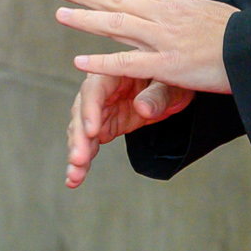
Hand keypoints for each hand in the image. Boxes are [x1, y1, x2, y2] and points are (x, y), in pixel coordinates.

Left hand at [56, 0, 235, 92]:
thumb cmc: (244, 35)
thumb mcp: (217, 14)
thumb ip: (196, 14)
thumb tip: (192, 12)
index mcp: (178, 2)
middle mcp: (165, 14)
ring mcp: (163, 38)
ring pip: (115, 23)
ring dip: (84, 19)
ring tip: (61, 14)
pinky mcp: (166, 65)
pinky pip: (126, 63)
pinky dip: (100, 61)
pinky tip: (79, 61)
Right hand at [64, 73, 190, 188]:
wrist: (175, 92)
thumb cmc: (173, 81)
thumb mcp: (171, 86)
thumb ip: (157, 96)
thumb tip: (142, 107)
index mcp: (113, 72)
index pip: (94, 89)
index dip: (90, 110)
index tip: (91, 131)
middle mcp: (101, 91)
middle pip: (81, 113)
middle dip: (78, 138)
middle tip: (79, 159)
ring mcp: (101, 110)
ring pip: (81, 132)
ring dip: (77, 153)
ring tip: (75, 175)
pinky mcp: (104, 126)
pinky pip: (89, 143)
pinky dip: (82, 161)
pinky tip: (75, 178)